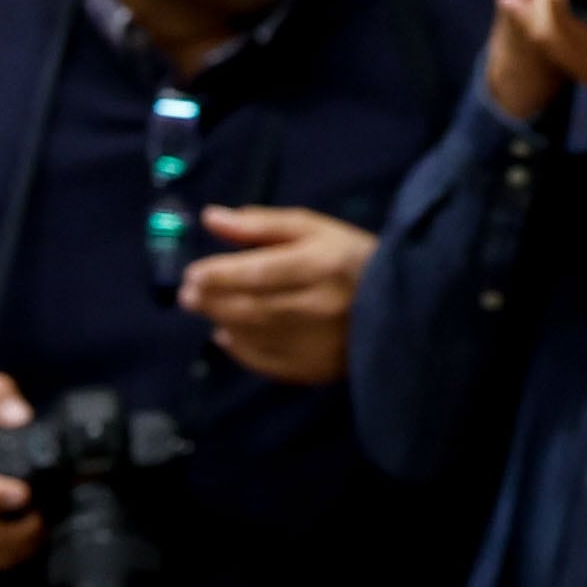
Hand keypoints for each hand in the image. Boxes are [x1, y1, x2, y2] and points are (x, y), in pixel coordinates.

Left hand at [178, 206, 375, 383]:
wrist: (397, 307)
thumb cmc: (348, 258)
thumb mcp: (311, 229)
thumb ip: (260, 225)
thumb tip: (210, 218)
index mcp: (319, 264)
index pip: (259, 272)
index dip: (219, 275)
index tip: (192, 274)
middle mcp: (316, 306)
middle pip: (250, 306)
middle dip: (211, 300)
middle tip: (189, 294)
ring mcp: (314, 342)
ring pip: (252, 334)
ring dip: (221, 321)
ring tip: (208, 307)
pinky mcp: (312, 368)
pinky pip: (264, 361)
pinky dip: (238, 348)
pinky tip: (227, 333)